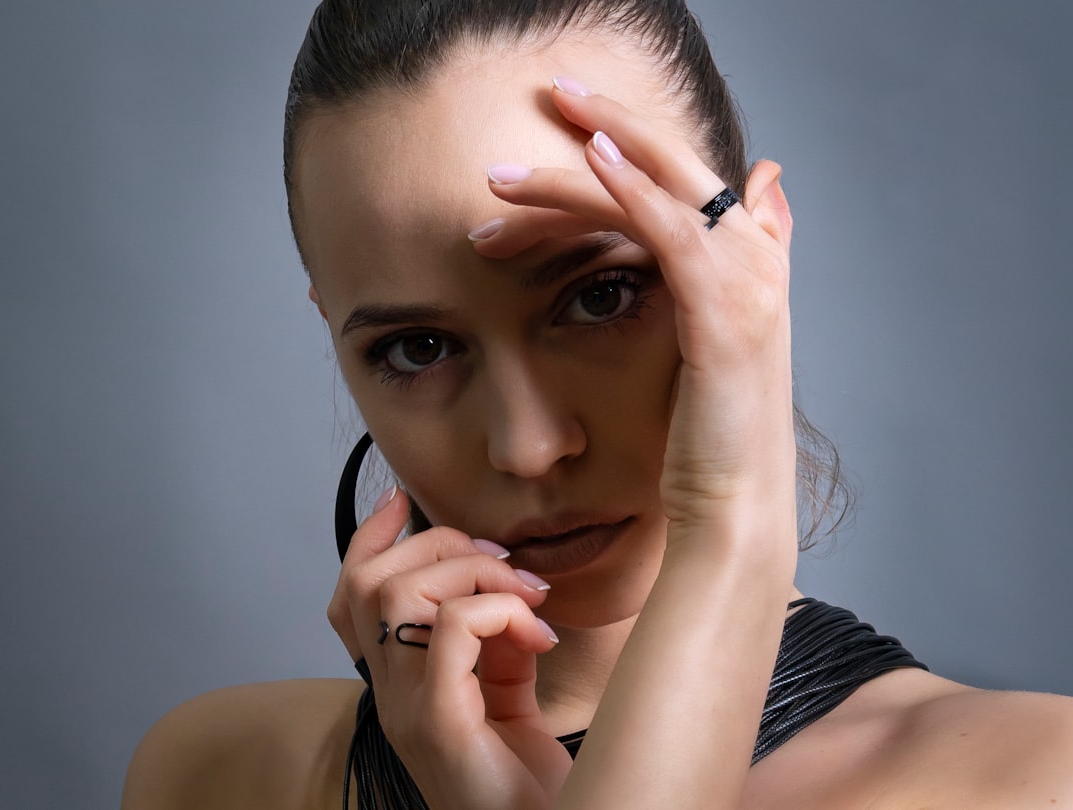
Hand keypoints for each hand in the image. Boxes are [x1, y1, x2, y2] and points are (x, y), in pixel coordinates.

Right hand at [328, 488, 572, 809]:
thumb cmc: (525, 778)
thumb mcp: (507, 690)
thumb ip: (492, 637)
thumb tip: (502, 581)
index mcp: (398, 683)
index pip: (351, 596)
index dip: (368, 539)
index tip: (402, 500)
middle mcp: (388, 694)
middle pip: (372, 580)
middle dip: (442, 544)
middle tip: (504, 564)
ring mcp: (406, 708)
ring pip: (400, 592)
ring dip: (475, 573)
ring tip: (527, 597)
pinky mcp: (438, 721)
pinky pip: (454, 627)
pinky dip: (501, 610)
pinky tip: (538, 638)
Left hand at [471, 78, 797, 806]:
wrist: (731, 519)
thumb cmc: (701, 449)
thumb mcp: (694, 360)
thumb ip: (697, 293)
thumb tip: (719, 233)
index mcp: (743, 272)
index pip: (688, 184)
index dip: (635, 145)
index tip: (573, 126)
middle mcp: (757, 267)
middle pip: (683, 166)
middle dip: (614, 122)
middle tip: (553, 92)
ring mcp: (750, 290)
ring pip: (670, 190)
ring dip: (597, 155)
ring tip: (531, 140)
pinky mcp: (728, 320)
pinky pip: (677, 234)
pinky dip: (634, 192)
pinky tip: (589, 160)